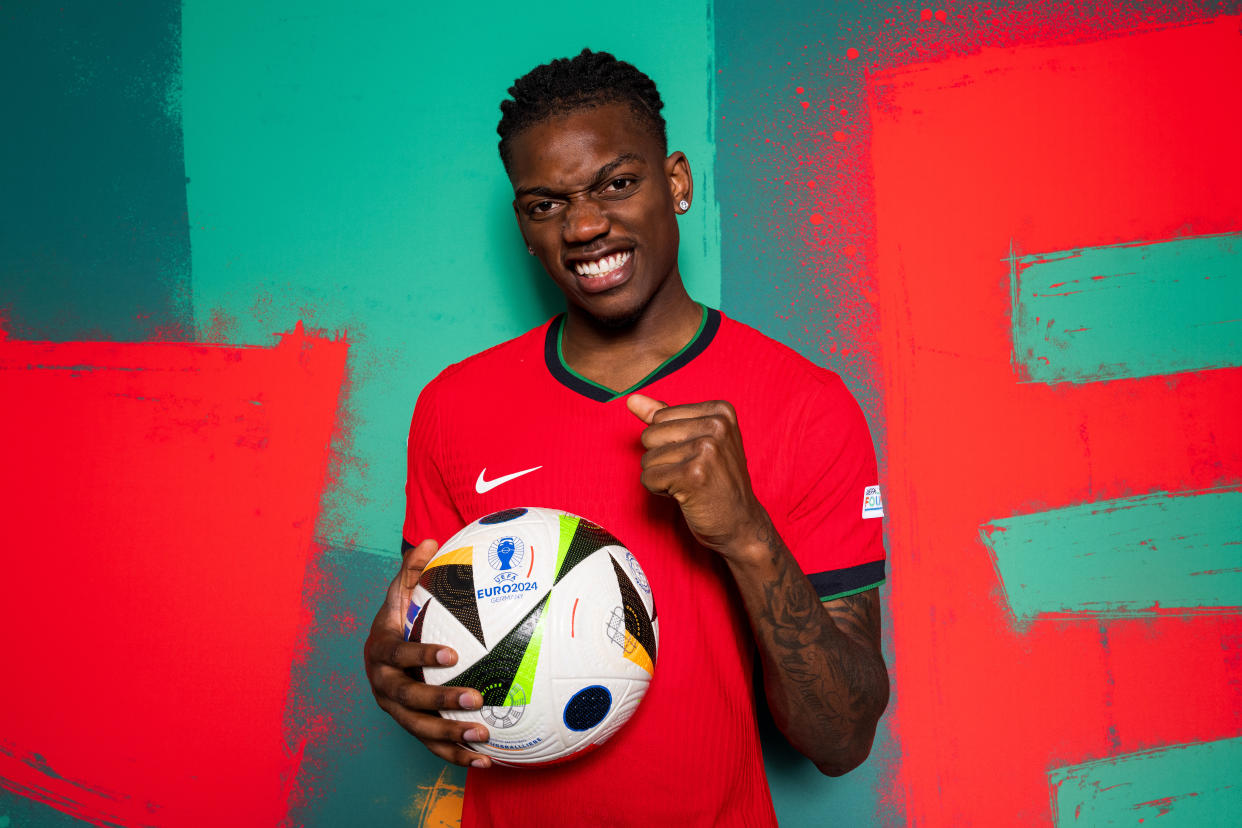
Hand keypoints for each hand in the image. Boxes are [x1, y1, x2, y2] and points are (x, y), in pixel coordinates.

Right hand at [362, 538, 492, 767]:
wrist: (378, 653)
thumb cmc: (397, 619)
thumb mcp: (399, 594)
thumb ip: (413, 570)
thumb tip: (431, 539)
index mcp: (380, 650)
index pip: (398, 654)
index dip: (421, 656)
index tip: (452, 654)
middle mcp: (383, 684)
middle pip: (409, 699)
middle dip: (442, 702)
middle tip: (478, 699)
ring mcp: (395, 710)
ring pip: (420, 729)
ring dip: (451, 735)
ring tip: (485, 735)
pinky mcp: (409, 727)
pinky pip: (431, 746)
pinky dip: (456, 755)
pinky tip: (487, 760)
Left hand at [626, 393, 768, 558]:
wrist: (740, 523)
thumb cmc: (716, 482)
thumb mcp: (696, 441)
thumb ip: (664, 418)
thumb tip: (632, 399)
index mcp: (720, 411)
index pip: (660, 417)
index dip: (668, 442)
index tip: (695, 457)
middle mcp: (717, 425)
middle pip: (650, 435)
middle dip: (661, 459)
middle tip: (691, 473)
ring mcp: (707, 449)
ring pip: (647, 458)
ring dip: (661, 477)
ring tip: (689, 484)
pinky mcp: (694, 474)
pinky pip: (649, 478)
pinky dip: (659, 491)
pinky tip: (684, 495)